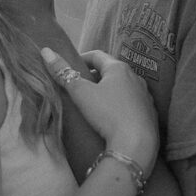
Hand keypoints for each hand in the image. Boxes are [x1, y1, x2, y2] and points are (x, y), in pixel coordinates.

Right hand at [41, 47, 158, 175]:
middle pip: (111, 71)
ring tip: (94, 102)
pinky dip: (120, 105)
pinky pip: (132, 103)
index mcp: (119, 68)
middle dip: (94, 75)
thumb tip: (46, 51)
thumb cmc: (108, 114)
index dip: (81, 58)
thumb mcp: (81, 93)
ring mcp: (145, 96)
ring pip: (123, 87)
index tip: (70, 66)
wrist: (137, 144)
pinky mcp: (150, 113)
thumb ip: (63, 73)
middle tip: (79, 85)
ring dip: (108, 90)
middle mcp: (135, 78)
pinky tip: (112, 117)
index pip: (97, 55)